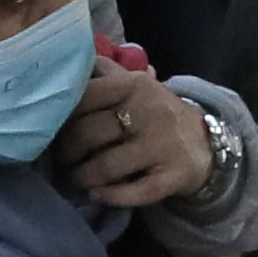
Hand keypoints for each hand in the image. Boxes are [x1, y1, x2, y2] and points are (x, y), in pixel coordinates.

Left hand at [54, 62, 221, 211]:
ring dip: (82, 176)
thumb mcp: (134, 86)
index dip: (60, 117)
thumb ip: (103, 73)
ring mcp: (162, 146)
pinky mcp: (172, 177)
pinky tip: (96, 194)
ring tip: (75, 179)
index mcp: (134, 85)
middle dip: (66, 152)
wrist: (205, 143)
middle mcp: (149, 112)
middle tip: (61, 160)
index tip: (52, 128)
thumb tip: (66, 61)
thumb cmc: (156, 113)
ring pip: (106, 165)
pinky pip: (134, 192)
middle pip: (88, 134)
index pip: (84, 98)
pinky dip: (109, 195)